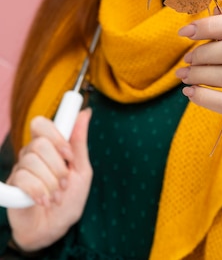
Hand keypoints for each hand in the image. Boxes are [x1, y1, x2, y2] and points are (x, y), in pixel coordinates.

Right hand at [7, 108, 91, 251]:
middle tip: (64, 182)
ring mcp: (21, 169)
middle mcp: (32, 154)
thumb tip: (86, 113)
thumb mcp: (81, 171)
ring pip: (32, 162)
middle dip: (57, 166)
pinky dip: (38, 192)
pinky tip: (44, 201)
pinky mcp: (12, 186)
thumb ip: (79, 143)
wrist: (54, 229)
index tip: (69, 155)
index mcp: (49, 147)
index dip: (56, 136)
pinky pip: (23, 179)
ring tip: (56, 196)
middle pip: (39, 143)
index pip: (42, 125)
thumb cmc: (69, 199)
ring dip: (50, 183)